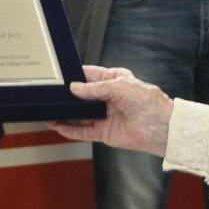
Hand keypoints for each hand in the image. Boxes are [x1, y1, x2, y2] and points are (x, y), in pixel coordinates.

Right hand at [48, 65, 173, 155]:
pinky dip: (69, 129)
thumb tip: (74, 88)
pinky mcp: (103, 132)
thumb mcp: (120, 87)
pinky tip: (57, 125)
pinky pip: (82, 131)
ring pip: (78, 115)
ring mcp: (104, 116)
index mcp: (114, 81)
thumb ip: (95, 89)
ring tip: (47, 111)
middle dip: (66, 96)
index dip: (75, 76)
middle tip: (49, 94)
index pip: (89, 76)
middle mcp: (107, 98)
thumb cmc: (148, 103)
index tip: (59, 76)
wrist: (161, 128)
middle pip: (81, 96)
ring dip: (64, 113)